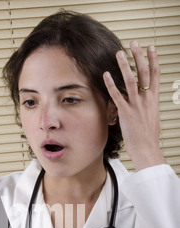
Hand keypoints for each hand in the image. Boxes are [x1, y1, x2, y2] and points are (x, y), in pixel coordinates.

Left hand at [104, 41, 165, 169]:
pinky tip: (106, 75)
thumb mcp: (152, 118)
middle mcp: (146, 100)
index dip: (153, 60)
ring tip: (120, 53)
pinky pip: (117, 96)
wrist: (147, 149)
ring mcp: (136, 106)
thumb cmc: (148, 137)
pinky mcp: (126, 113)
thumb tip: (145, 103)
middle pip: (144, 73)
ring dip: (125, 66)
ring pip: (131, 81)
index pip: (155, 75)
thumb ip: (148, 107)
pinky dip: (111, 85)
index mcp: (154, 100)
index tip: (151, 47)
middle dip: (139, 56)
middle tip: (134, 43)